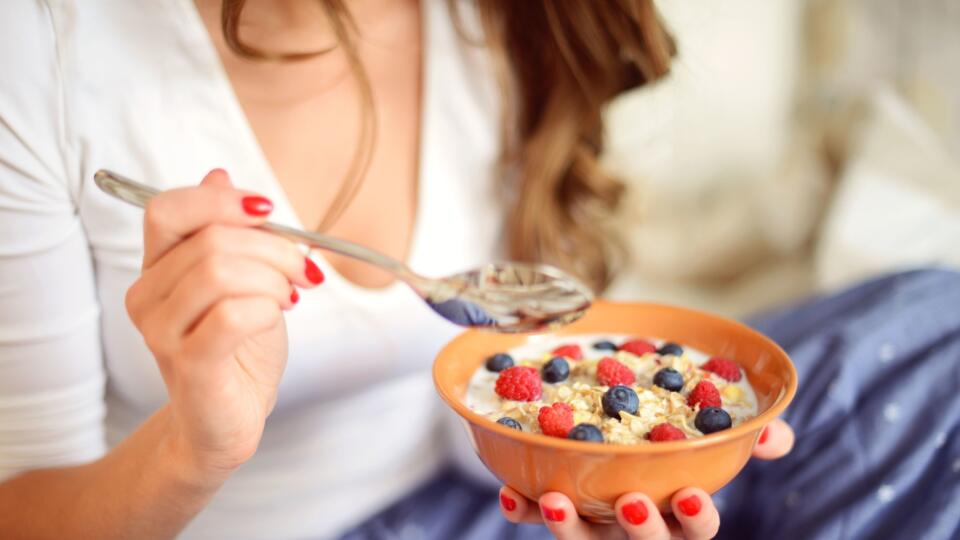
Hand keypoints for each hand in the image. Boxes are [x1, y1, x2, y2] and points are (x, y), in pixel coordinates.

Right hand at [125, 169, 323, 475]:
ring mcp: (161, 332)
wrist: (229, 419)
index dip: (224, 201)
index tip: (270, 211)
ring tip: (292, 296)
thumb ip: (227, 230)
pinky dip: (268, 308)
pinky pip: (233, 315)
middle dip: (274, 248)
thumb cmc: (238, 348)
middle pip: (211, 240)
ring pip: (220, 272)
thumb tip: (218, 173)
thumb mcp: (242, 278)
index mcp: (157, 266)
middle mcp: (147, 295)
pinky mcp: (188, 364)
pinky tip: (276, 317)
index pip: (169, 208)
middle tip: (304, 269)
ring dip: (274, 278)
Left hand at [499, 419, 794, 538]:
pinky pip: (535, 514)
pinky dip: (523, 507)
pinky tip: (510, 492)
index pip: (698, 525)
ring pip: (584, 537)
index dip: (696, 517)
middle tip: (632, 502)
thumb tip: (778, 435)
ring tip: (556, 499)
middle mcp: (637, 522)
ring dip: (568, 525)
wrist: (615, 424)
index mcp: (679, 508)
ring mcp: (595, 519)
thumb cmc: (673, 439)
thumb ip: (745, 434)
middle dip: (639, 529)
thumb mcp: (707, 433)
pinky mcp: (554, 507)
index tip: (692, 495)